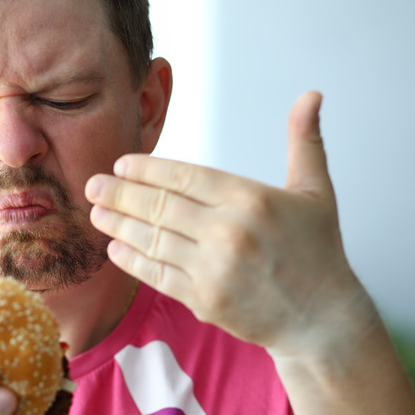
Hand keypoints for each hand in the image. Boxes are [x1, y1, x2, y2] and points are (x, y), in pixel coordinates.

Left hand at [85, 91, 375, 352]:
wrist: (322, 319)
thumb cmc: (316, 252)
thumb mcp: (316, 190)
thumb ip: (304, 140)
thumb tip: (310, 95)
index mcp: (250, 198)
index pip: (183, 176)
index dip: (145, 170)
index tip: (121, 165)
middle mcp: (228, 232)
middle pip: (159, 206)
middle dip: (120, 194)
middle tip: (92, 185)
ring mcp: (214, 269)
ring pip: (152, 240)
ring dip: (118, 225)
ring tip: (96, 213)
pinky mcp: (204, 300)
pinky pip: (157, 275)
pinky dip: (132, 261)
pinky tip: (115, 249)